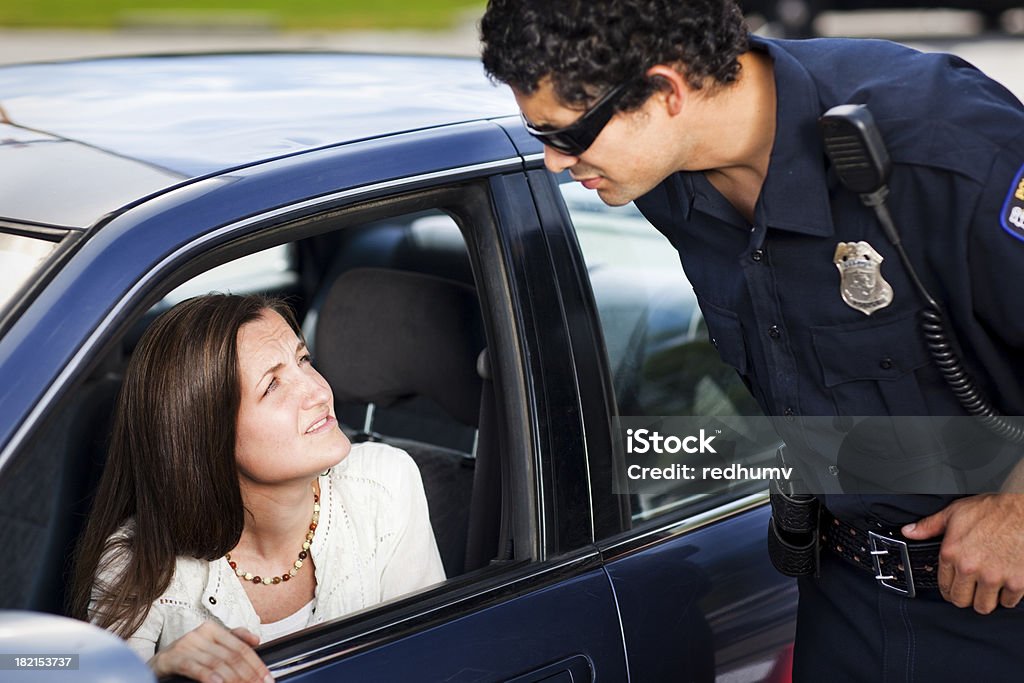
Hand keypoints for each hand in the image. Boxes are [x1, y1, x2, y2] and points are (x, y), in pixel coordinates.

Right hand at [148, 622, 272, 682]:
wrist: (153, 666)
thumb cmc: (186, 659)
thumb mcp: (210, 648)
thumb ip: (233, 641)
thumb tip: (256, 641)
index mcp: (213, 629)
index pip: (241, 648)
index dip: (256, 665)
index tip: (267, 679)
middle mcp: (200, 633)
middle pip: (232, 656)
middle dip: (248, 675)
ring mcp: (186, 644)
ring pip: (217, 663)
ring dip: (233, 679)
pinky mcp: (171, 658)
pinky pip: (194, 667)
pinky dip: (208, 676)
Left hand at [902, 494, 1023, 613]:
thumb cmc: (993, 510)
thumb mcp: (954, 513)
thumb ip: (929, 526)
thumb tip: (909, 532)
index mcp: (952, 553)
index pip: (944, 587)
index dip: (948, 590)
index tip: (953, 589)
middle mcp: (970, 568)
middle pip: (962, 601)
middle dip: (964, 598)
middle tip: (970, 591)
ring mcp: (994, 577)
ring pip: (984, 606)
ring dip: (985, 600)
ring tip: (987, 590)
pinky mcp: (1017, 583)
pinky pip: (1008, 603)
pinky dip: (1007, 597)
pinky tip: (1005, 586)